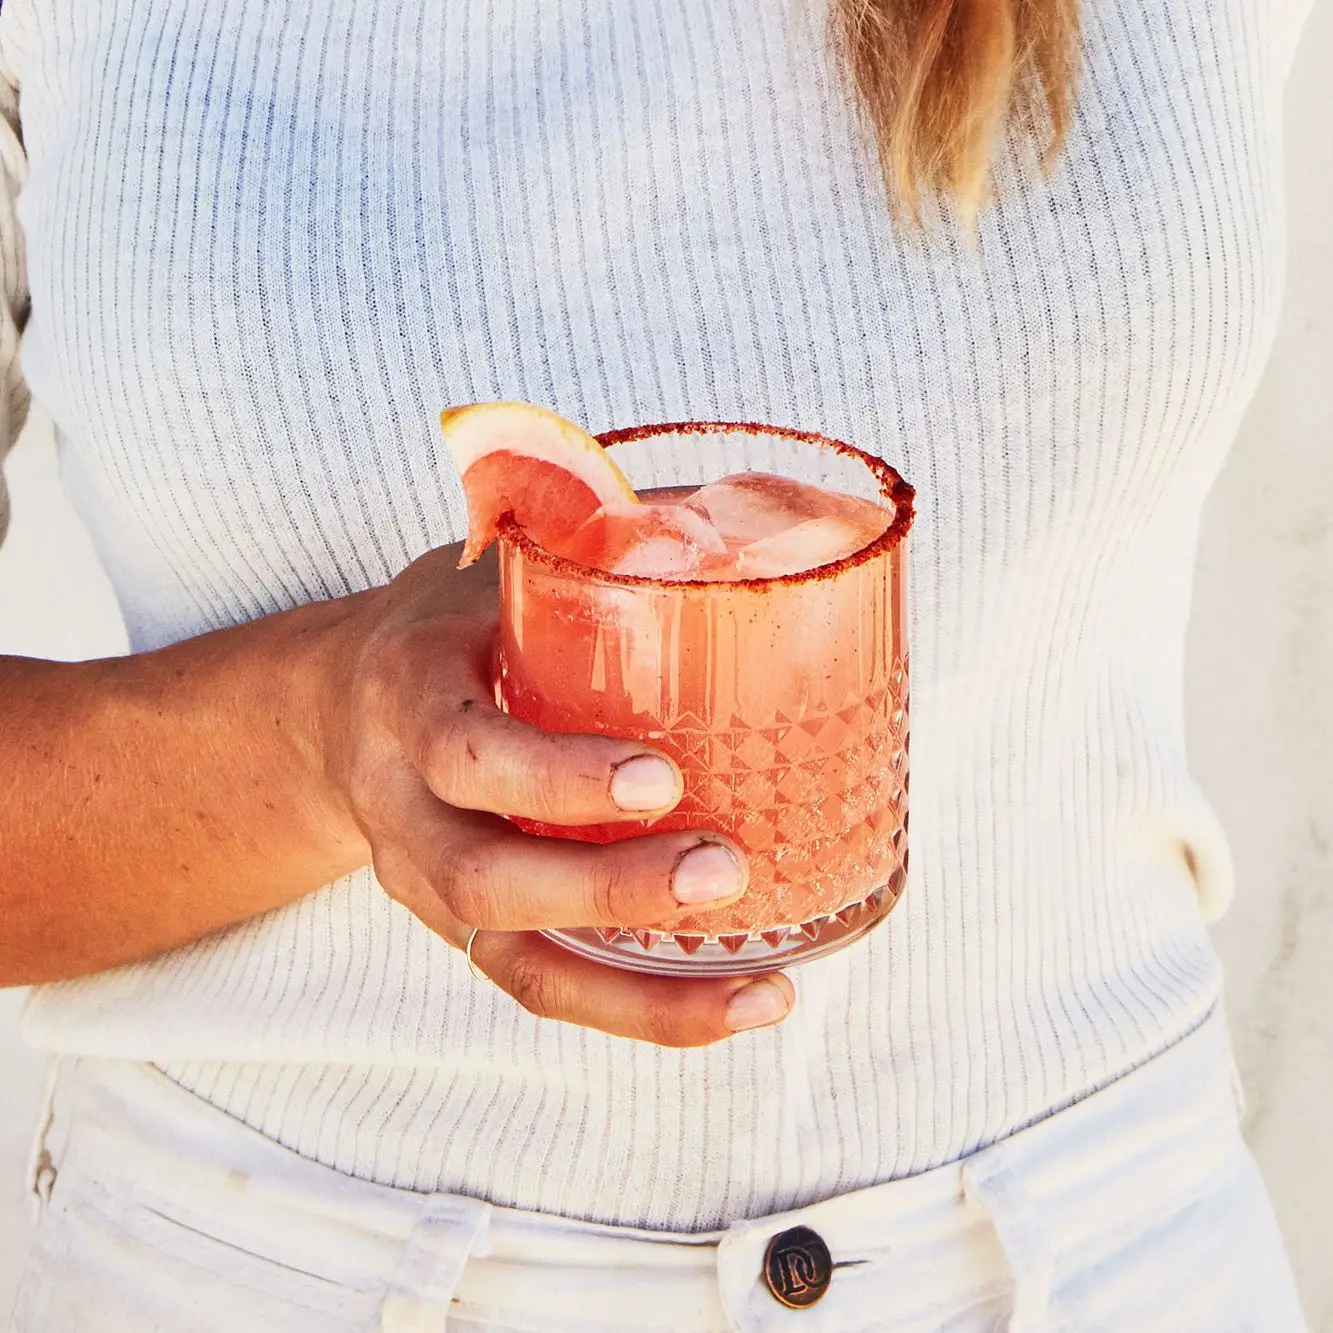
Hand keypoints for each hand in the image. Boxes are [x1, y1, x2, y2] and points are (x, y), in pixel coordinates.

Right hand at [319, 543, 794, 1046]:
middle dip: (607, 888)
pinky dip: (644, 1012)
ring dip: (644, 995)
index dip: (552, 775)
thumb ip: (590, 540)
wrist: (342, 709)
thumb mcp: (490, 568)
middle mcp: (404, 809)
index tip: (659, 774)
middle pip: (486, 880)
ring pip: (521, 965)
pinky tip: (741, 1005)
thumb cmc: (448, 629)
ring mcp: (431, 886)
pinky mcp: (472, 933)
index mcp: (407, 699)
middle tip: (727, 869)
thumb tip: (748, 499)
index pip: (463, 750)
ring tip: (767, 991)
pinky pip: (548, 989)